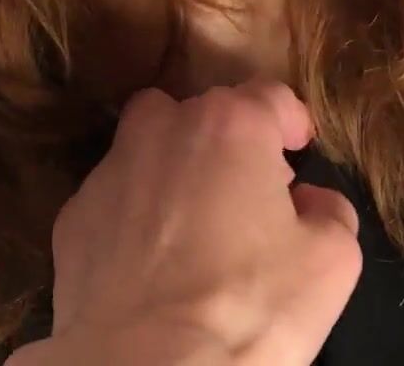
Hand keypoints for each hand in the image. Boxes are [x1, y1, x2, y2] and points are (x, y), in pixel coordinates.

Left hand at [17, 79, 362, 365]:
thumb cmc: (249, 307)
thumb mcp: (332, 261)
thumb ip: (329, 211)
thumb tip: (307, 202)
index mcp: (230, 125)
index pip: (270, 97)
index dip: (291, 123)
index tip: (299, 150)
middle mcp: (161, 131)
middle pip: (202, 113)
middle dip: (229, 141)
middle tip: (250, 193)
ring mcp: (108, 173)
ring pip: (147, 148)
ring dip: (173, 169)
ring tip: (194, 223)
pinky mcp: (72, 218)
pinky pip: (114, 199)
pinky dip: (134, 214)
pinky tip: (150, 261)